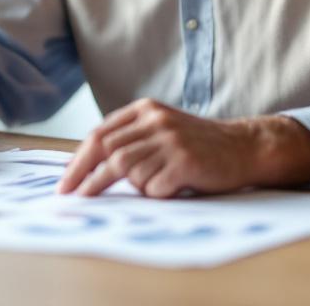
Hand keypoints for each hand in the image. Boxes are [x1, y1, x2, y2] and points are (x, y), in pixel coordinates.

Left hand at [57, 99, 309, 198]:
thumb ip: (131, 139)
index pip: (99, 135)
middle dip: (89, 180)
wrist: (244, 147)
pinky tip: (174, 186)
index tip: (65, 185)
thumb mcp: (162, 130)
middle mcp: (156, 121)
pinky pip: (154, 188)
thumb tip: (87, 167)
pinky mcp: (184, 161)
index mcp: (146, 109)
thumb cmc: (198, 145)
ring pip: (129, 172)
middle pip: (108, 154)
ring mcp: (171, 140)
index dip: (78, 162)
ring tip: (159, 182)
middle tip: (76, 199)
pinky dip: (158, 194)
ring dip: (138, 186)